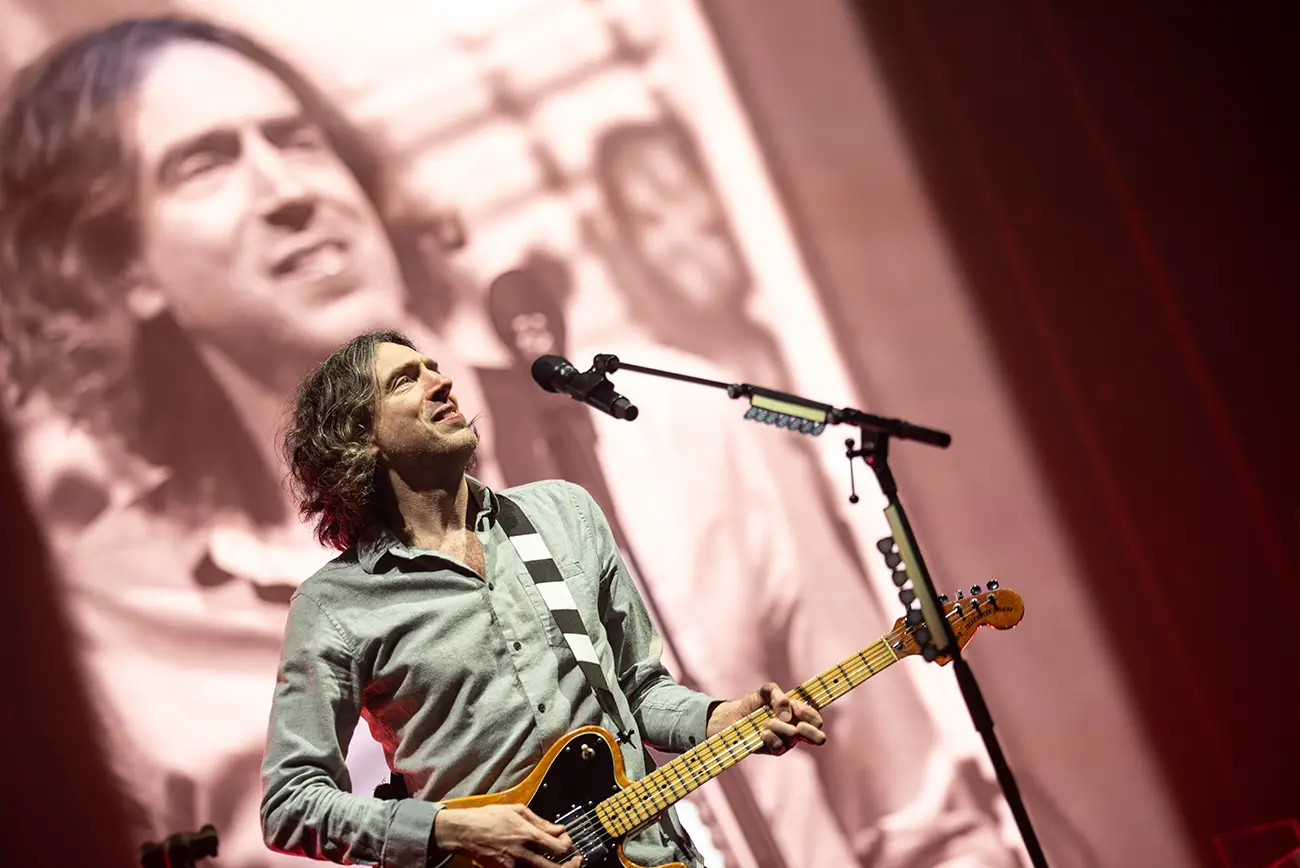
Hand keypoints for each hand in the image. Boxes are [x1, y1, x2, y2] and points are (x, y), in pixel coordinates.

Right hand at [433, 804, 580, 866]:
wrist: (464, 832)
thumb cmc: (488, 818)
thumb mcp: (517, 811)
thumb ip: (541, 822)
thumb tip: (559, 829)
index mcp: (528, 835)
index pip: (560, 848)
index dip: (570, 846)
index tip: (569, 842)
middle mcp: (523, 853)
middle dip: (570, 865)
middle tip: (575, 861)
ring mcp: (514, 866)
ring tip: (558, 863)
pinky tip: (538, 863)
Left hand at [708, 682, 825, 754]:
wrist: (736, 716)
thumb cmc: (755, 703)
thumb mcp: (766, 691)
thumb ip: (777, 694)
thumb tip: (787, 712)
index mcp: (800, 714)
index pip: (816, 718)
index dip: (809, 713)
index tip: (794, 705)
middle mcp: (798, 729)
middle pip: (819, 737)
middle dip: (809, 731)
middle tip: (796, 725)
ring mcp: (788, 741)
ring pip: (794, 737)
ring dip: (779, 727)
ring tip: (767, 722)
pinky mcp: (775, 750)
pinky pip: (779, 746)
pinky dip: (770, 736)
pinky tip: (762, 732)